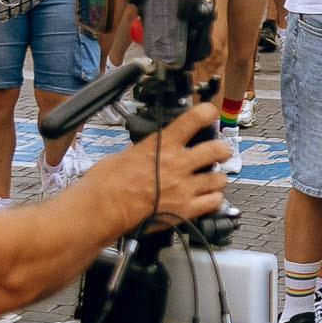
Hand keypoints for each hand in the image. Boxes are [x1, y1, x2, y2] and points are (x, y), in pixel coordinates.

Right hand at [80, 100, 231, 226]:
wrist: (100, 210)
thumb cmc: (104, 185)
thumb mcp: (124, 155)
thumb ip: (146, 151)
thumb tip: (150, 150)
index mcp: (161, 146)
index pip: (195, 118)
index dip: (207, 113)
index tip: (210, 114)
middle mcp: (177, 164)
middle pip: (218, 149)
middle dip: (221, 150)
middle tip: (218, 152)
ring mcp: (183, 187)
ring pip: (220, 178)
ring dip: (217, 178)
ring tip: (211, 179)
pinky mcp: (184, 210)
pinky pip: (214, 202)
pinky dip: (213, 200)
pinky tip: (206, 198)